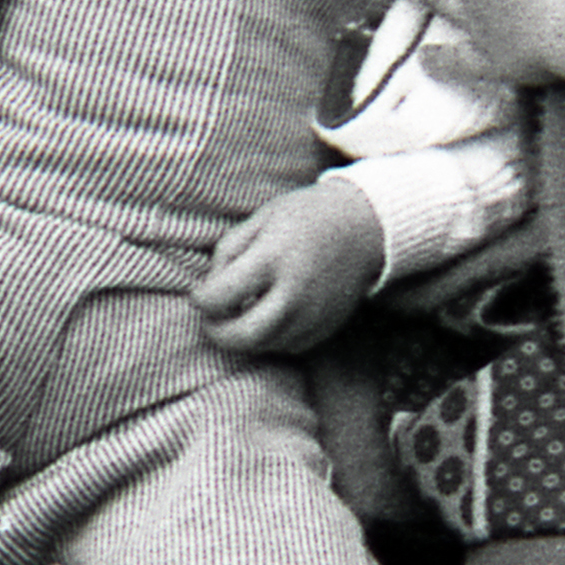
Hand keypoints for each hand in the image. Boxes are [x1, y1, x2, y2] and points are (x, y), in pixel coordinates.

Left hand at [195, 177, 387, 355]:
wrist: (363, 226)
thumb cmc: (304, 217)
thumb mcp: (259, 220)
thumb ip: (227, 254)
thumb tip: (209, 290)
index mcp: (272, 259)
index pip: (219, 297)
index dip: (200, 299)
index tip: (201, 293)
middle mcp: (294, 293)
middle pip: (241, 336)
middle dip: (216, 332)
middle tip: (212, 318)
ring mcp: (312, 315)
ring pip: (263, 346)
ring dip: (242, 336)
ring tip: (240, 314)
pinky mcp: (325, 328)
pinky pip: (286, 346)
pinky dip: (269, 338)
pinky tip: (268, 316)